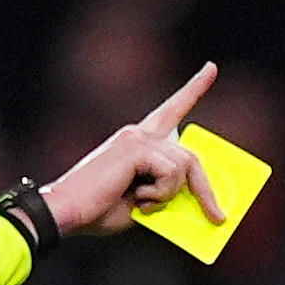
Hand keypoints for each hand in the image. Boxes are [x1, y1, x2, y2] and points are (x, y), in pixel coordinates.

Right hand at [40, 62, 225, 238]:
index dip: (193, 89)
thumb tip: (195, 196)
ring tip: (144, 204)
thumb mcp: (143, 202)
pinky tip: (138, 200)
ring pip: (184, 165)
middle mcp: (139, 133)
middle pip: (189, 155)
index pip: (171, 110)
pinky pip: (171, 172)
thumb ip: (166, 191)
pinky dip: (161, 193)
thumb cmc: (98, 211)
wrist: (68, 213)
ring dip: (170, 194)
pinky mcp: (136, 147)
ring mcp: (137, 138)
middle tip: (216, 216)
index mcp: (138, 142)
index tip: (211, 68)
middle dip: (206, 189)